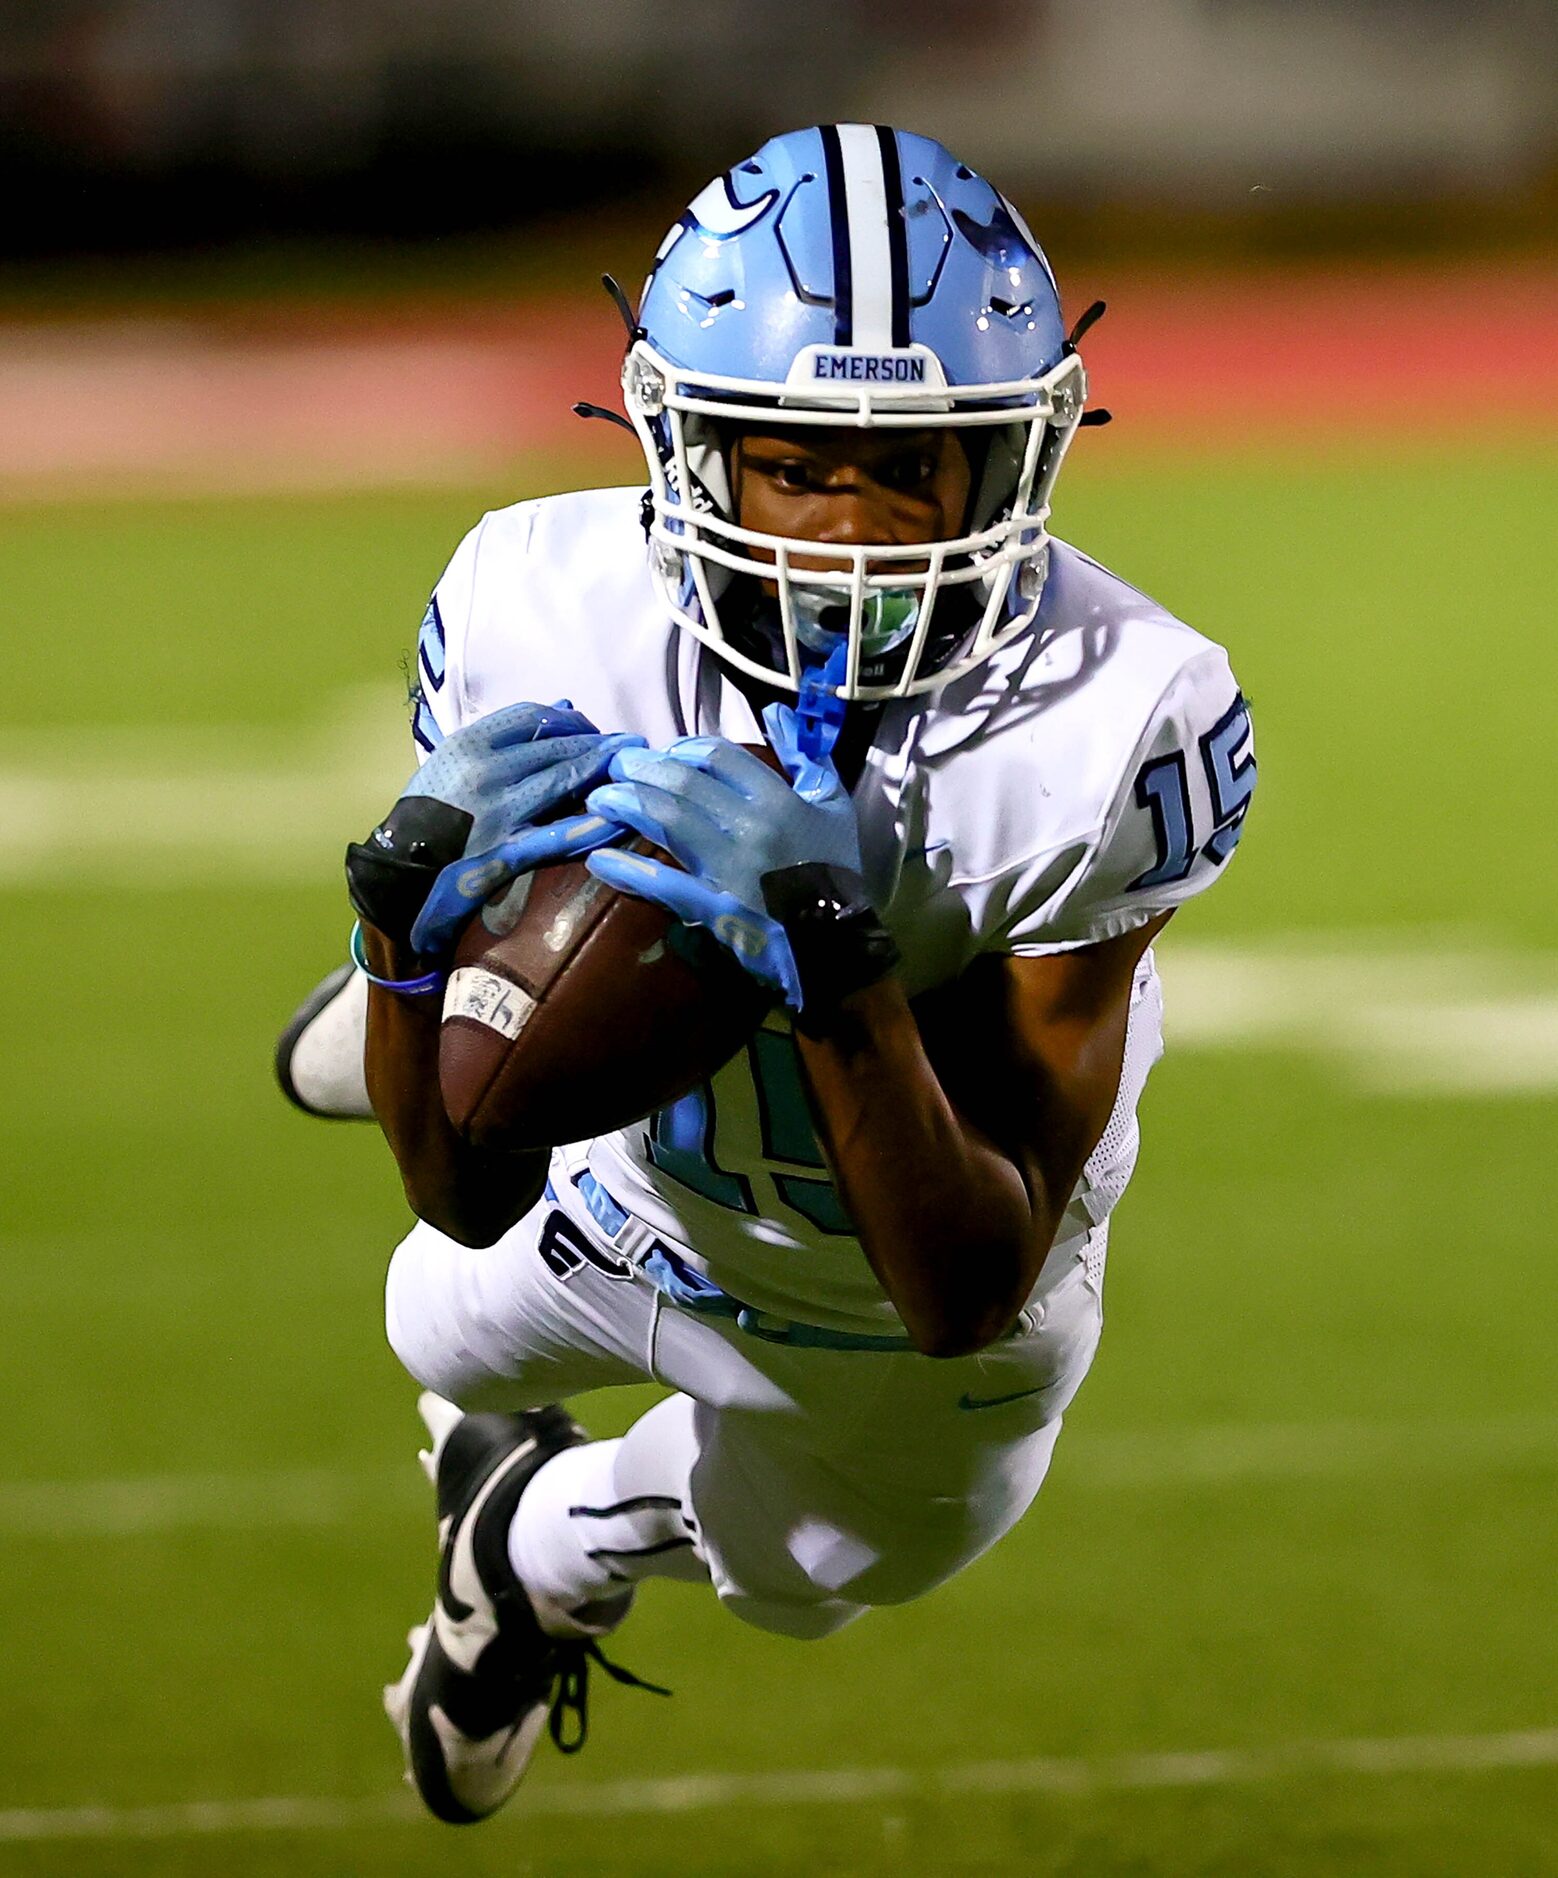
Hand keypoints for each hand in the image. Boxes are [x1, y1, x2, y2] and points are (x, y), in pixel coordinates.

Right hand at [346, 700, 642, 959]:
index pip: (531, 716)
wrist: (399, 870)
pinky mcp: (507, 851)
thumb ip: (505, 733)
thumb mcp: (454, 760)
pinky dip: (591, 823)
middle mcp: (484, 771)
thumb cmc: (427, 812)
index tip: (589, 726)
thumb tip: (564, 705)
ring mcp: (498, 812)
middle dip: (598, 743)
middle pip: (555, 745)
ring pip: (562, 780)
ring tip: (630, 764)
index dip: (570, 719)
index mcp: (467, 744)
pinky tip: (618, 814)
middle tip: (630, 744)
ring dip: (602, 770)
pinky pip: (557, 833)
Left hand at [584, 701, 875, 1012]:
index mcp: (780, 799)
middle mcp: (754, 826)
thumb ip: (806, 756)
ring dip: (626, 804)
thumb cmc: (835, 871)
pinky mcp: (717, 907)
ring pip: (669, 820)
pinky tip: (600, 860)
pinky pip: (666, 882)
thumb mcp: (832, 805)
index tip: (663, 754)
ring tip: (600, 800)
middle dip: (641, 769)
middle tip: (616, 767)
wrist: (838, 941)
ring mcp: (733, 867)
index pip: (718, 756)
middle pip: (684, 782)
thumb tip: (777, 712)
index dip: (680, 749)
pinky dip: (629, 870)